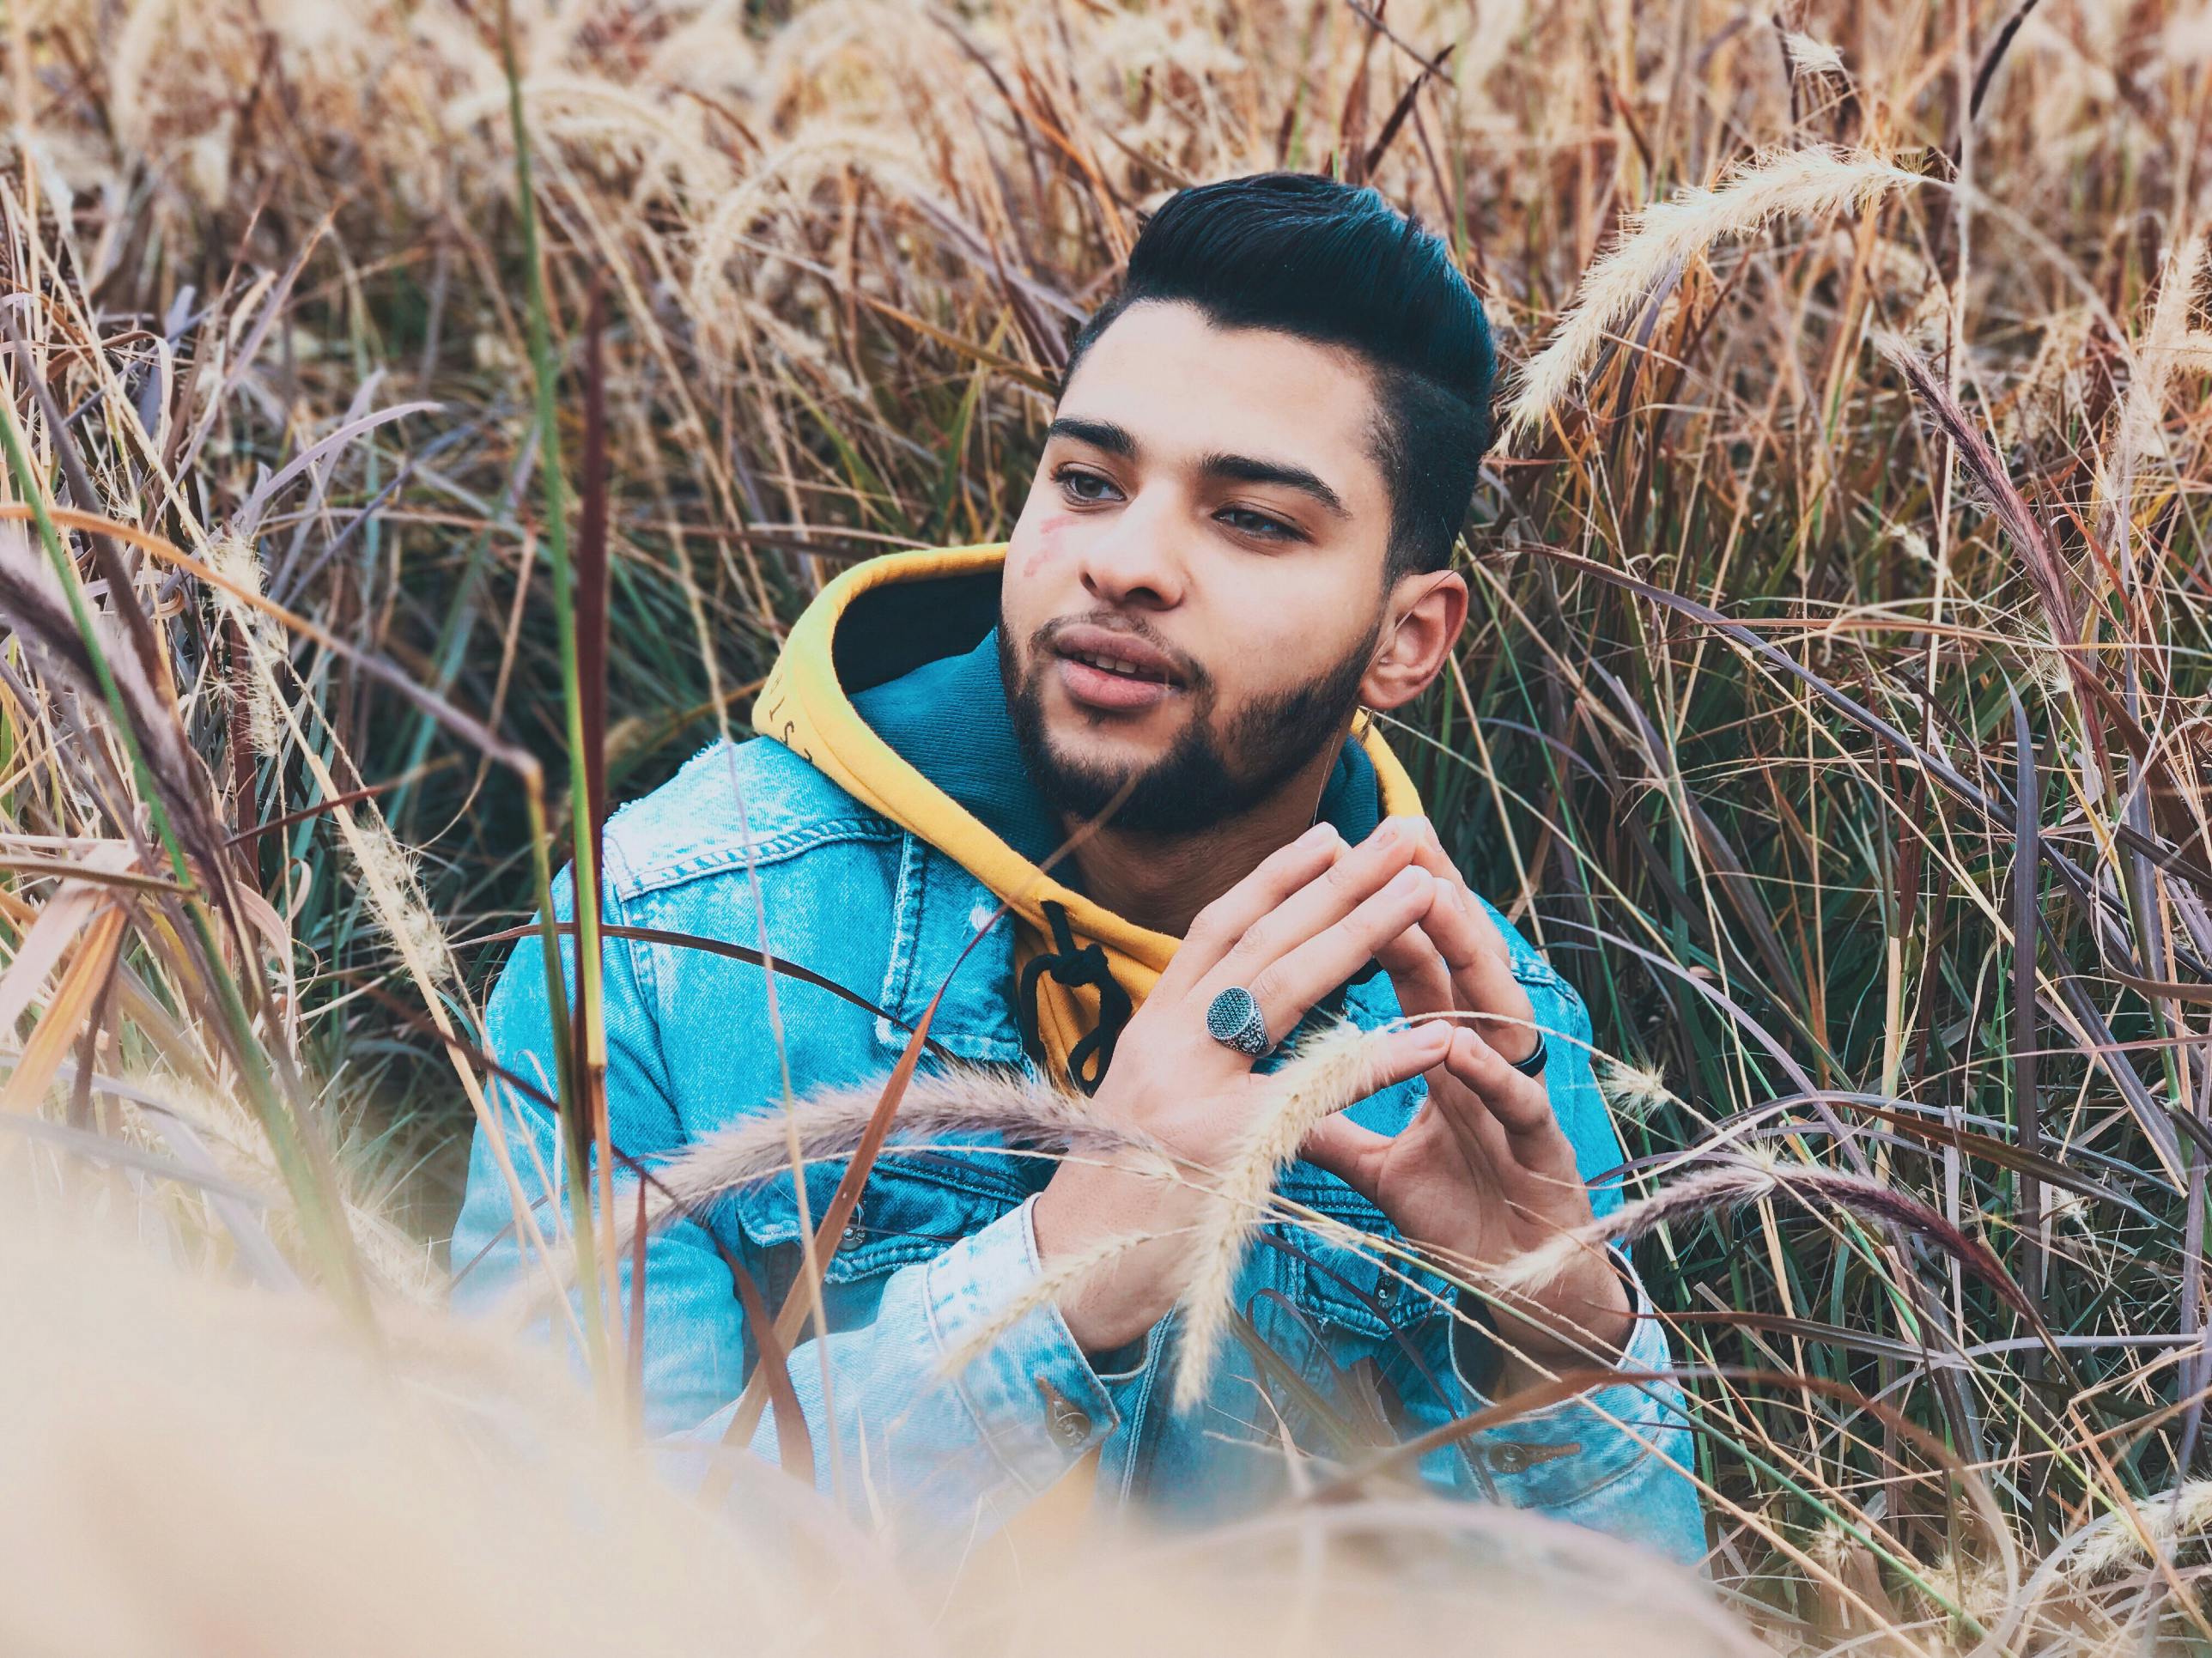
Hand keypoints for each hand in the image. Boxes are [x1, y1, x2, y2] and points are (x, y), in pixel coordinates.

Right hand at [1033, 818, 1456, 1352]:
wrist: (1072, 1277)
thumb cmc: (1123, 1196)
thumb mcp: (1152, 1103)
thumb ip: (1196, 1053)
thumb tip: (1243, 1012)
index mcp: (1151, 1027)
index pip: (1215, 931)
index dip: (1273, 880)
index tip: (1327, 835)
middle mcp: (1162, 1041)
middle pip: (1259, 943)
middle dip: (1336, 882)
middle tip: (1400, 836)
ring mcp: (1186, 1087)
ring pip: (1281, 987)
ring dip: (1360, 932)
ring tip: (1420, 892)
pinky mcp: (1219, 1144)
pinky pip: (1315, 1093)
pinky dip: (1378, 1063)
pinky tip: (1433, 1041)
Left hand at [1301, 818, 1632, 1380]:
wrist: (1523, 1288)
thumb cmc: (1458, 1216)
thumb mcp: (1376, 1165)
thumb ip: (1329, 1121)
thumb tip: (1264, 1090)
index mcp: (1447, 1055)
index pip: (1416, 969)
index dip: (1383, 916)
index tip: (1349, 859)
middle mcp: (1485, 1061)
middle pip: (1458, 968)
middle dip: (1432, 901)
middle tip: (1404, 836)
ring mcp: (1516, 1098)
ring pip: (1493, 1013)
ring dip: (1465, 957)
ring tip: (1431, 902)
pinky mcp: (1541, 1149)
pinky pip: (1513, 1103)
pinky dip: (1485, 1074)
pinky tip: (1454, 1044)